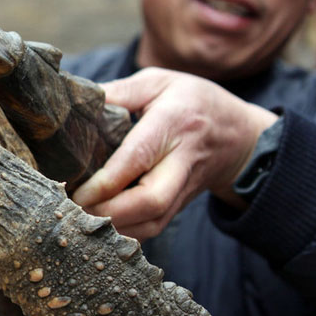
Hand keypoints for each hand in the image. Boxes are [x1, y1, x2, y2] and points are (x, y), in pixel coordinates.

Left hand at [72, 68, 277, 239]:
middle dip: (110, 212)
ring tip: (81, 220)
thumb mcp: (159, 81)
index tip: (75, 189)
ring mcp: (184, 187)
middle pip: (152, 200)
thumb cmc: (192, 102)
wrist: (240, 136)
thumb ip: (119, 91)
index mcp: (174, 121)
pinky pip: (154, 229)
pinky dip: (126, 233)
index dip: (106, 180)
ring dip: (116, 228)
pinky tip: (101, 227)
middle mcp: (182, 160)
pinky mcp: (181, 205)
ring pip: (153, 222)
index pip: (138, 157)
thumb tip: (78, 103)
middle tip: (74, 209)